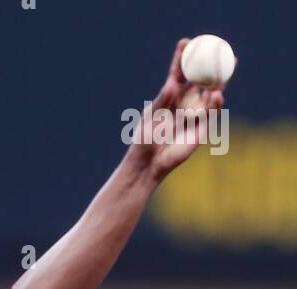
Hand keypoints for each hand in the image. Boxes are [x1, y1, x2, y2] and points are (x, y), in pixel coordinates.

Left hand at [134, 37, 234, 181]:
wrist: (148, 163)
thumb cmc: (145, 139)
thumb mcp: (152, 115)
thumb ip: (164, 99)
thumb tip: (174, 83)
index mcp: (170, 96)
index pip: (178, 72)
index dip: (182, 57)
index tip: (185, 42)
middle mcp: (184, 103)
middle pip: (200, 80)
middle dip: (210, 65)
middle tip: (220, 50)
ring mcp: (193, 115)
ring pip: (209, 95)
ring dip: (218, 82)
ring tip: (225, 68)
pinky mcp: (199, 130)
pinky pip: (210, 114)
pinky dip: (215, 104)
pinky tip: (217, 93)